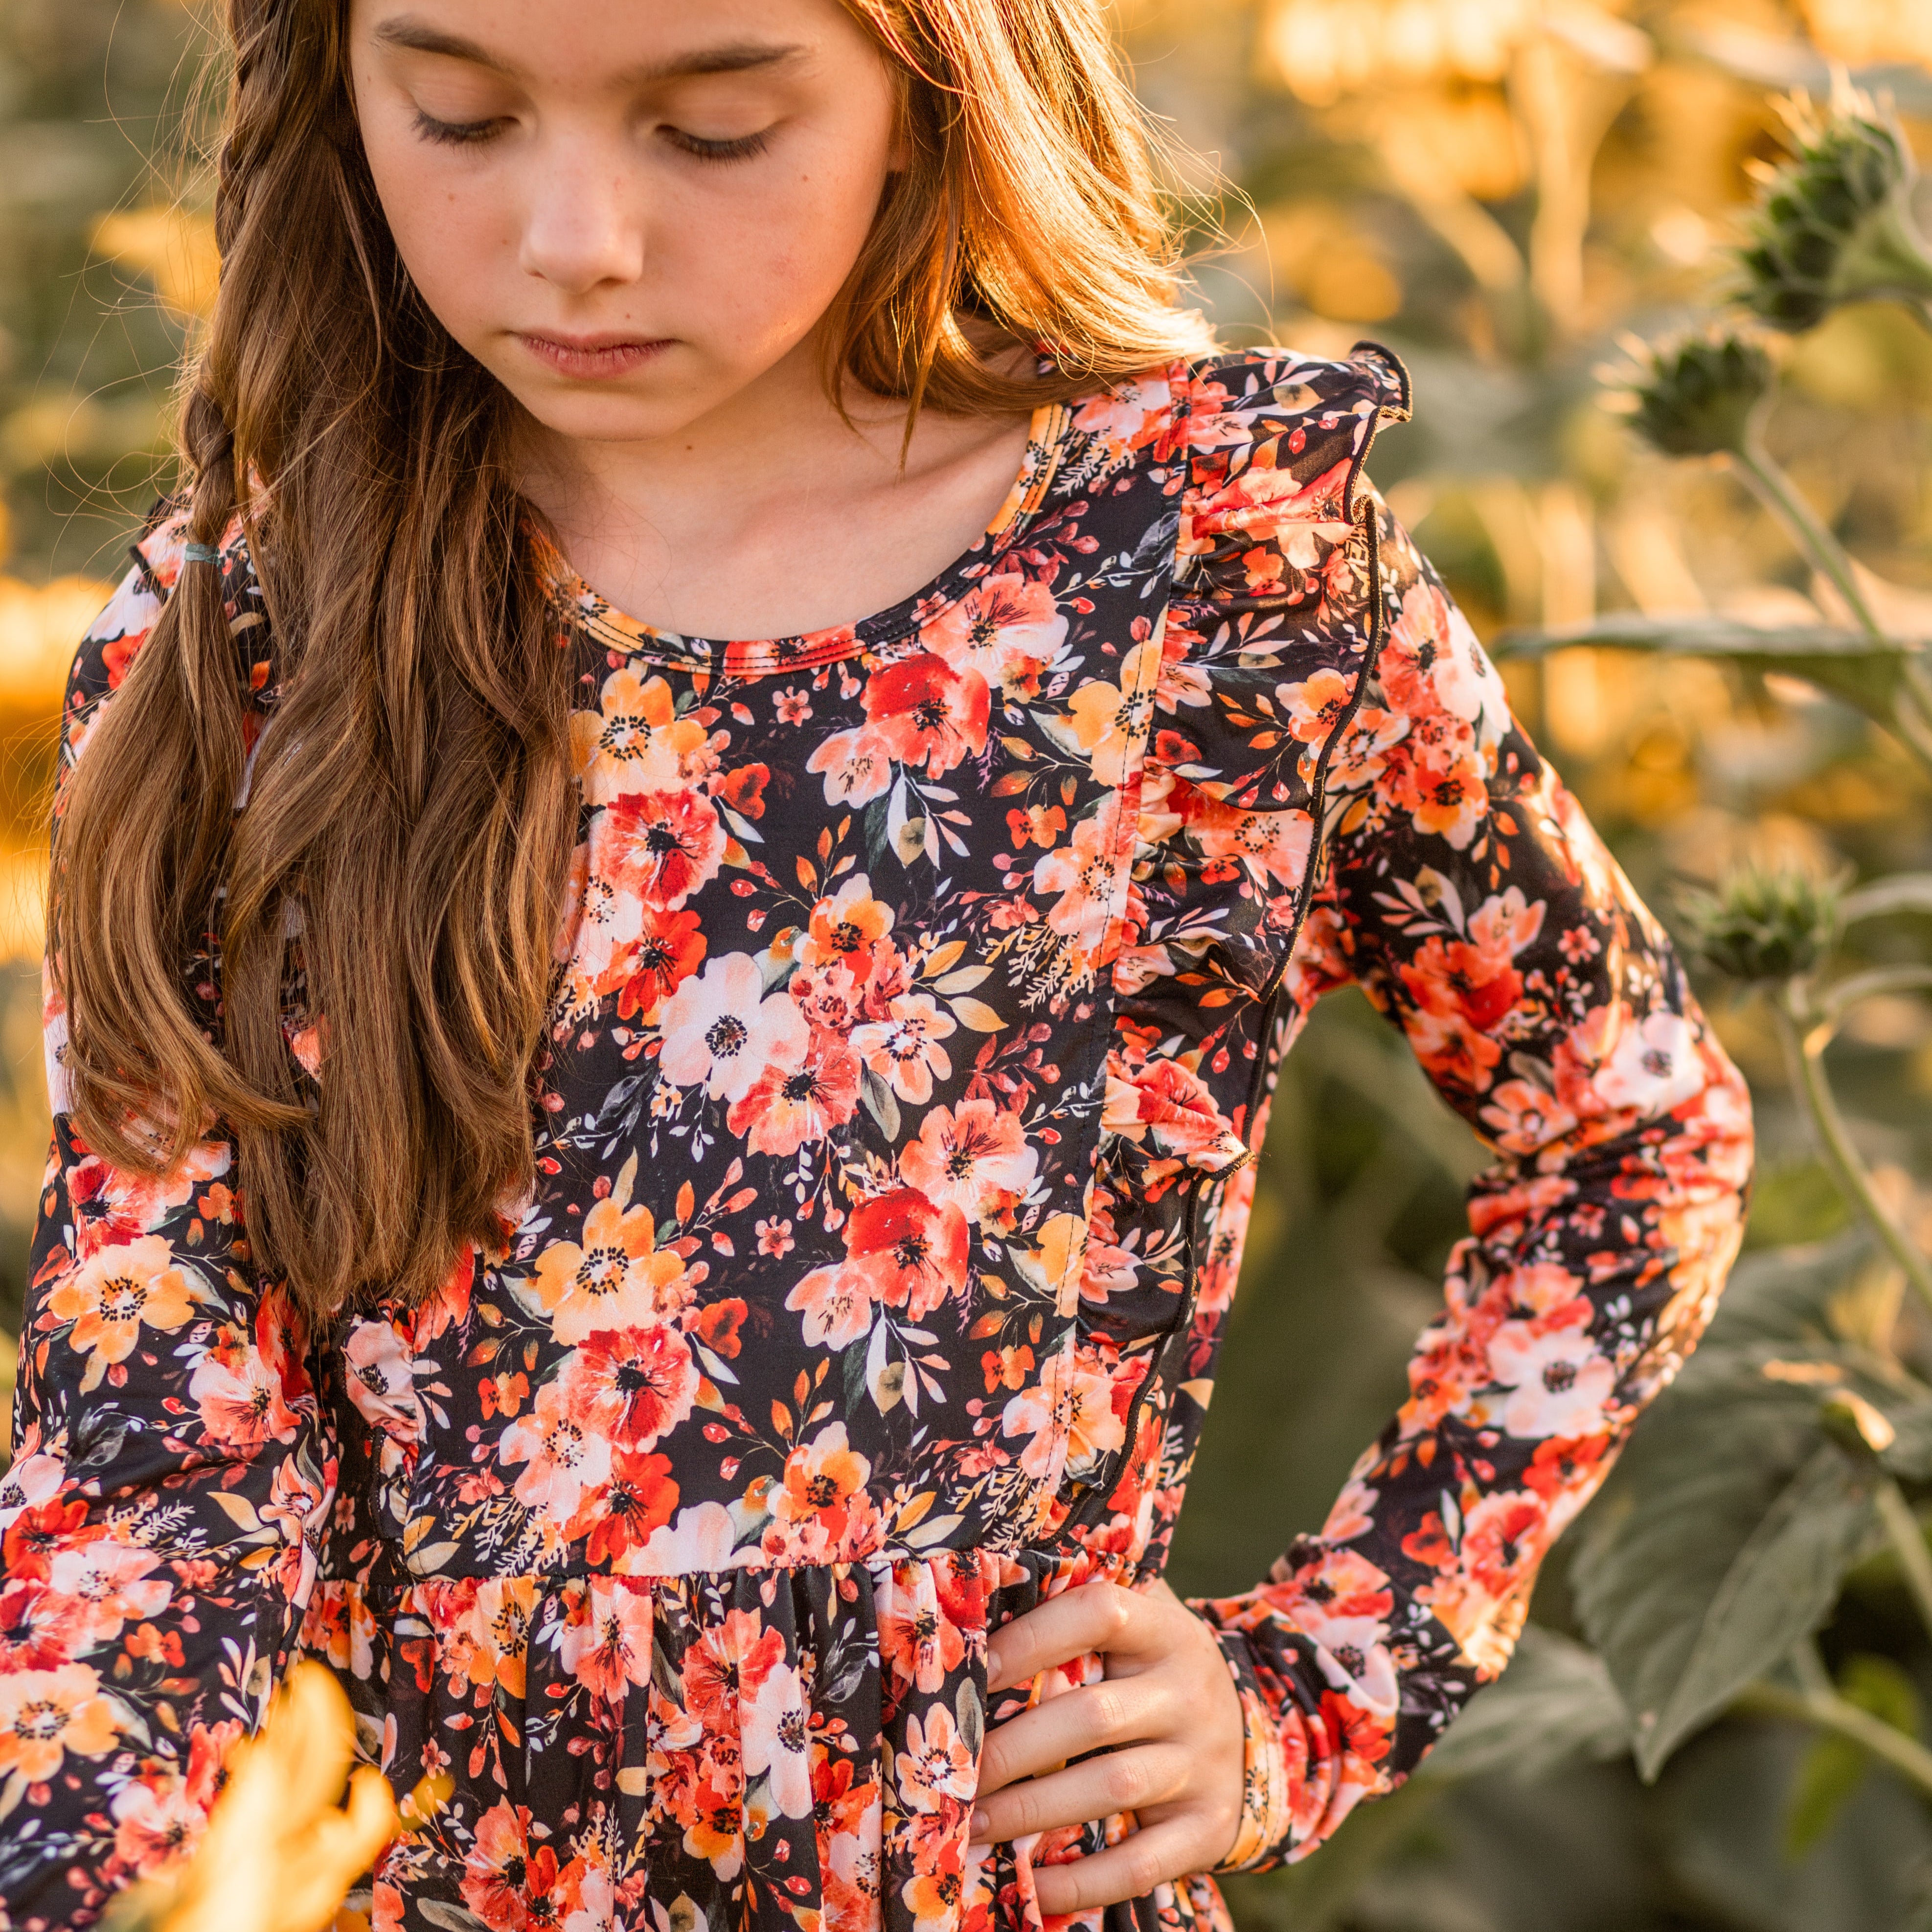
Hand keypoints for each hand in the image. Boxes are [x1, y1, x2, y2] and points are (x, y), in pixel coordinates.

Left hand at [968, 1578, 1246, 1912]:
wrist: (1253, 1732)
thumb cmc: (1153, 1670)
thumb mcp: (1135, 1629)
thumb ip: (1071, 1615)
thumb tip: (969, 1622)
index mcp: (1164, 1629)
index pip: (1099, 1614)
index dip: (1032, 1638)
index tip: (973, 1669)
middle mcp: (1190, 1692)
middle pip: (1092, 1716)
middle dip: (1011, 1748)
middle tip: (951, 1771)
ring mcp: (1204, 1762)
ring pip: (1112, 1788)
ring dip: (1031, 1811)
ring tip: (969, 1823)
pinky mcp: (1209, 1827)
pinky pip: (1141, 1863)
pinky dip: (1082, 1883)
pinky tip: (1030, 1889)